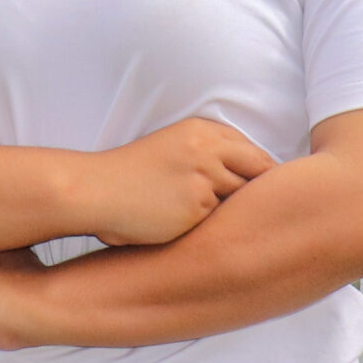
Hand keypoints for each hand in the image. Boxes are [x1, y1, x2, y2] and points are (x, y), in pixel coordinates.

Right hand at [80, 118, 273, 245]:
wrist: (97, 191)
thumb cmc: (130, 175)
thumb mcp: (172, 148)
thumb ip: (208, 154)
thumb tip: (247, 176)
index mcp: (200, 130)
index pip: (250, 149)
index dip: (260, 171)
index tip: (264, 189)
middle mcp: (207, 149)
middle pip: (258, 169)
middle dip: (262, 191)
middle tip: (265, 210)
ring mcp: (204, 177)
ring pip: (240, 197)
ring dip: (234, 210)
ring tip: (227, 225)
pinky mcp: (198, 206)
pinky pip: (219, 220)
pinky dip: (214, 227)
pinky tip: (200, 231)